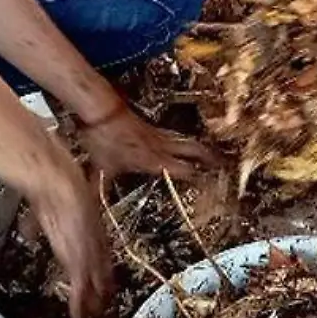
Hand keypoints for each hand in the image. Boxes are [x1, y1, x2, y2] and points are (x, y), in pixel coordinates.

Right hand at [25, 151, 116, 317]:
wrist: (58, 185)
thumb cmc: (55, 190)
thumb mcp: (50, 211)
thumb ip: (40, 225)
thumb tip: (29, 232)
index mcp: (91, 230)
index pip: (100, 256)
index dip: (102, 272)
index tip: (104, 286)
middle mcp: (94, 243)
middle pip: (103, 272)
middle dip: (105, 291)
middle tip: (106, 309)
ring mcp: (89, 252)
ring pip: (97, 284)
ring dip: (96, 303)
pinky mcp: (80, 260)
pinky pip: (82, 289)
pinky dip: (80, 305)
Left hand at [79, 106, 215, 178]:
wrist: (99, 109)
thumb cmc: (103, 137)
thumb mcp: (101, 169)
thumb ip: (99, 190)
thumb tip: (91, 208)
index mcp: (154, 159)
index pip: (186, 170)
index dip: (201, 178)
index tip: (213, 186)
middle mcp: (161, 146)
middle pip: (196, 149)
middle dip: (212, 158)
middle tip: (225, 165)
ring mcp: (159, 134)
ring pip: (187, 140)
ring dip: (201, 148)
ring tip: (213, 155)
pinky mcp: (152, 127)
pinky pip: (175, 135)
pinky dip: (184, 141)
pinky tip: (181, 146)